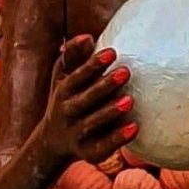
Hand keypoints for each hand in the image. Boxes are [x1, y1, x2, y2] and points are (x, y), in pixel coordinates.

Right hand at [38, 35, 135, 170]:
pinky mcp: (89, 152)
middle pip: (85, 99)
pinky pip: (103, 146)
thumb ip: (73, 55)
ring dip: (110, 111)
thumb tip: (87, 36)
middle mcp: (67, 112)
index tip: (112, 52)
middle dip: (104, 86)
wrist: (53, 141)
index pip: (77, 77)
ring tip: (130, 100)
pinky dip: (117, 138)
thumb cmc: (66, 98)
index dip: (93, 65)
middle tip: (126, 71)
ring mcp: (76, 134)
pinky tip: (135, 127)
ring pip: (93, 123)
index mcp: (63, 91)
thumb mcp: (63, 77)